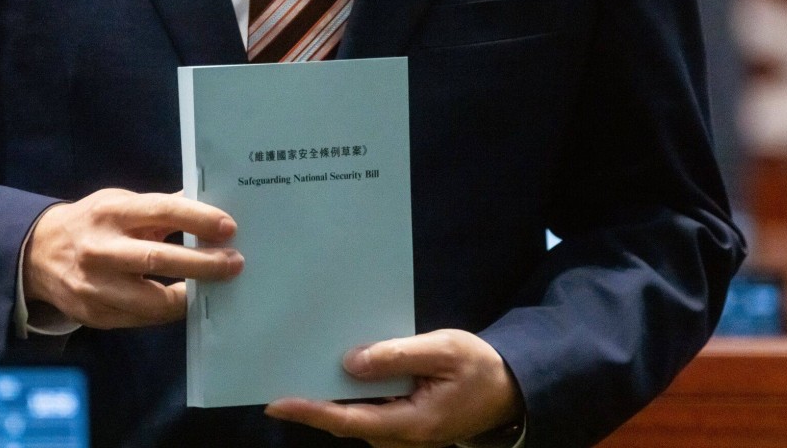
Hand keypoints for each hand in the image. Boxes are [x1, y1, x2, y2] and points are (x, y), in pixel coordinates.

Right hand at [23, 189, 243, 328]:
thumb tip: (207, 203)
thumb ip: (159, 207)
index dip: (198, 219)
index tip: (229, 228)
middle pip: (157, 259)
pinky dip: (167, 312)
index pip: (161, 211)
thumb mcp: (120, 203)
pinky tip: (186, 301)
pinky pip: (141, 319)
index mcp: (111, 213)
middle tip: (234, 263)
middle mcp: (100, 249)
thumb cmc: (93, 222)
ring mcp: (95, 286)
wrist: (37, 253)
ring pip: (151, 300)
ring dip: (188, 296)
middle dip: (202, 264)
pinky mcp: (94, 314)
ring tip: (213, 287)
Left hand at [265, 329, 523, 447]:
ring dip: (329, 394)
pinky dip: (349, 392)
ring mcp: (401, 432)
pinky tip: (337, 366)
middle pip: (345, 420)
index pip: (347, 421)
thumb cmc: (478, 367)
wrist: (509, 388)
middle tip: (280, 370)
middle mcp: (401, 436)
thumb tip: (349, 362)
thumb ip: (397, 356)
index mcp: (411, 423)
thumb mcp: (442, 350)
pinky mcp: (403, 422)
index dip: (310, 412)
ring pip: (355, 415)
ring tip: (300, 362)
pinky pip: (369, 409)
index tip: (276, 403)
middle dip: (312, 400)